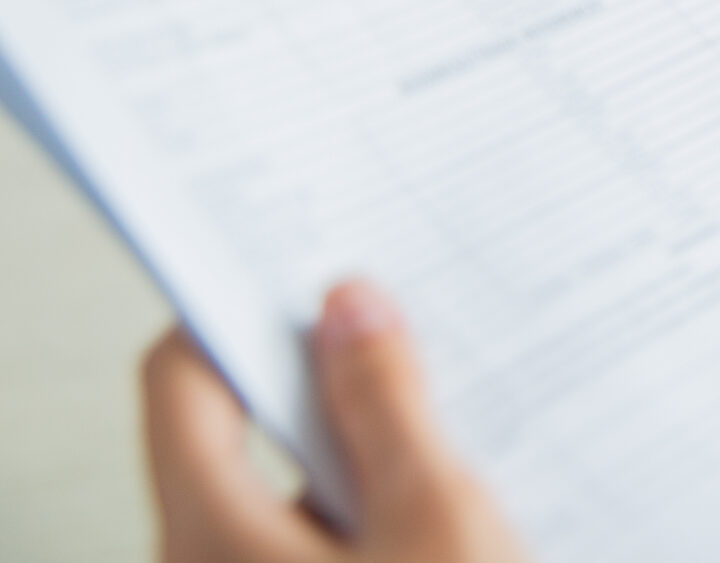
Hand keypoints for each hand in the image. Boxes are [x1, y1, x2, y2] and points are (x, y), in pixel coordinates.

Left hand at [143, 281, 527, 562]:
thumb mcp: (433, 518)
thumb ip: (387, 403)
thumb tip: (351, 310)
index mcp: (211, 535)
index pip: (180, 380)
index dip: (235, 311)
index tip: (301, 268)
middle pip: (239, 428)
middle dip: (325, 369)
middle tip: (398, 323)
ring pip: (293, 482)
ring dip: (364, 439)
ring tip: (452, 407)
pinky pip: (327, 531)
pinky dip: (378, 496)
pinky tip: (456, 488)